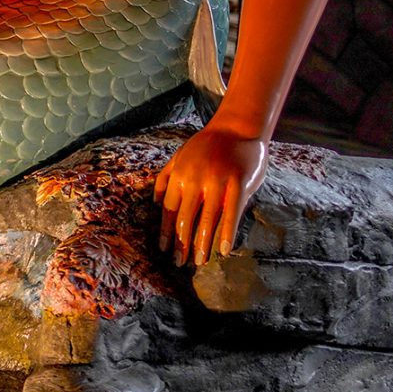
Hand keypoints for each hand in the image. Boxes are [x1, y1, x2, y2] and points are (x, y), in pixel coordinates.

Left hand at [154, 125, 266, 266]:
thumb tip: (154, 203)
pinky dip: (227, 234)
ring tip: (199, 262)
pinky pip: (232, 214)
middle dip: (180, 244)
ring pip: (206, 220)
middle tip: (179, 263)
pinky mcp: (238, 185)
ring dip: (201, 244)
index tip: (163, 250)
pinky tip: (224, 250)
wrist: (237, 128)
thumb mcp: (179, 157)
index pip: (168, 210)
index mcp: (179, 176)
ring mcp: (217, 183)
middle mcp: (195, 181)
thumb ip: (166, 178)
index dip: (165, 232)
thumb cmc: (207, 145)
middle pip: (184, 219)